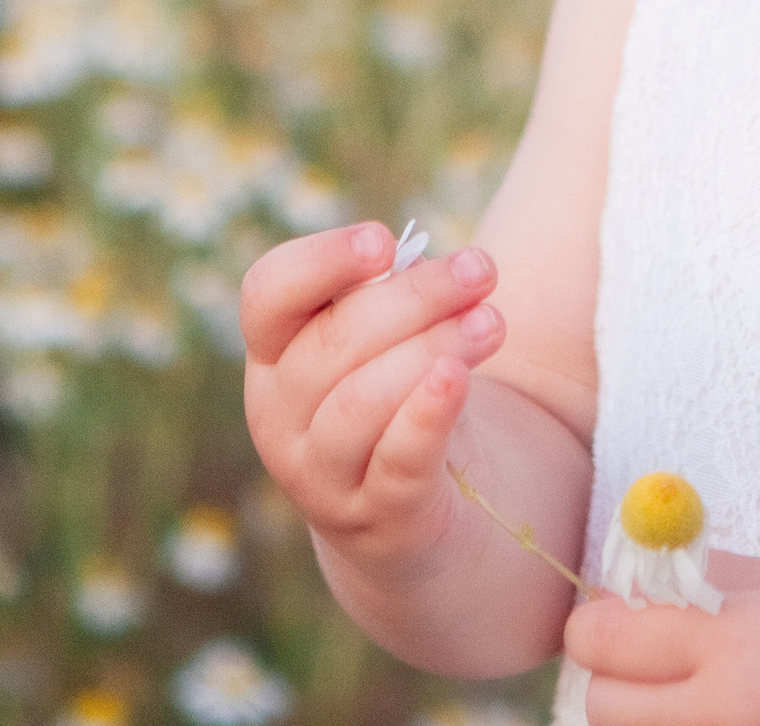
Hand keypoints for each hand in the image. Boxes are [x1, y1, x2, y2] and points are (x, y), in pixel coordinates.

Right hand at [239, 223, 506, 582]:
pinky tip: (456, 378)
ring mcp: (321, 478)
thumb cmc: (399, 397)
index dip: (321, 261)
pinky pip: (396, 464)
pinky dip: (425, 416)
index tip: (385, 239)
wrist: (418, 514)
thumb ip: (387, 296)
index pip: (267, 296)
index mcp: (274, 358)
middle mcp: (280, 419)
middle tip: (481, 269)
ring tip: (492, 321)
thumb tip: (409, 258)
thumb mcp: (384, 342)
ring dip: (433, 347)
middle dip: (416, 296)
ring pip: (361, 401)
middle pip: (332, 342)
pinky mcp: (379, 519)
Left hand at [567, 552, 759, 725]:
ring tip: (683, 682)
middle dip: (609, 674)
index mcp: (735, 639)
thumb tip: (629, 569)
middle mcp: (725, 709)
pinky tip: (709, 706)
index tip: (608, 608)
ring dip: (637, 709)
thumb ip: (704, 576)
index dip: (595, 620)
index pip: (611, 638)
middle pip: (604, 706)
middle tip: (641, 652)